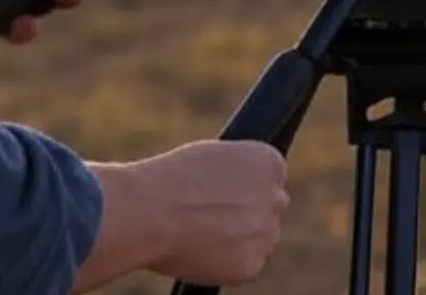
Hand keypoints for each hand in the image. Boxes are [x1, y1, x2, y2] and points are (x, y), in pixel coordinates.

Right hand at [134, 141, 290, 285]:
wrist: (149, 211)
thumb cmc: (172, 179)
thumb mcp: (216, 157)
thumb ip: (240, 172)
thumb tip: (243, 189)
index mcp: (271, 164)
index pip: (270, 180)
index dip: (243, 190)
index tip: (223, 196)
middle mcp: (276, 198)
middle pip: (268, 211)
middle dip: (246, 216)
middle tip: (211, 219)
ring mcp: (266, 233)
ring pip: (256, 241)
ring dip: (237, 241)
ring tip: (198, 233)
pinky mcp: (251, 265)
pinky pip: (243, 267)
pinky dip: (224, 265)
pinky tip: (199, 250)